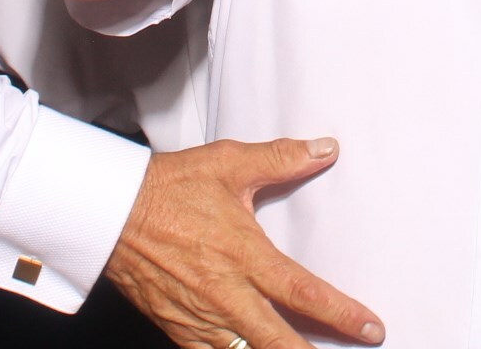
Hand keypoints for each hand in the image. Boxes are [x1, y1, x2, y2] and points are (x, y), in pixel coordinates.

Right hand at [103, 137, 383, 348]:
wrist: (109, 212)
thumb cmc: (169, 187)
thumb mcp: (228, 164)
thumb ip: (281, 159)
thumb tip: (324, 150)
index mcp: (244, 256)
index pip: (304, 294)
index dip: (342, 315)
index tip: (371, 328)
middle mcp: (226, 294)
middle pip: (279, 343)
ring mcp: (200, 317)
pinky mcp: (177, 327)